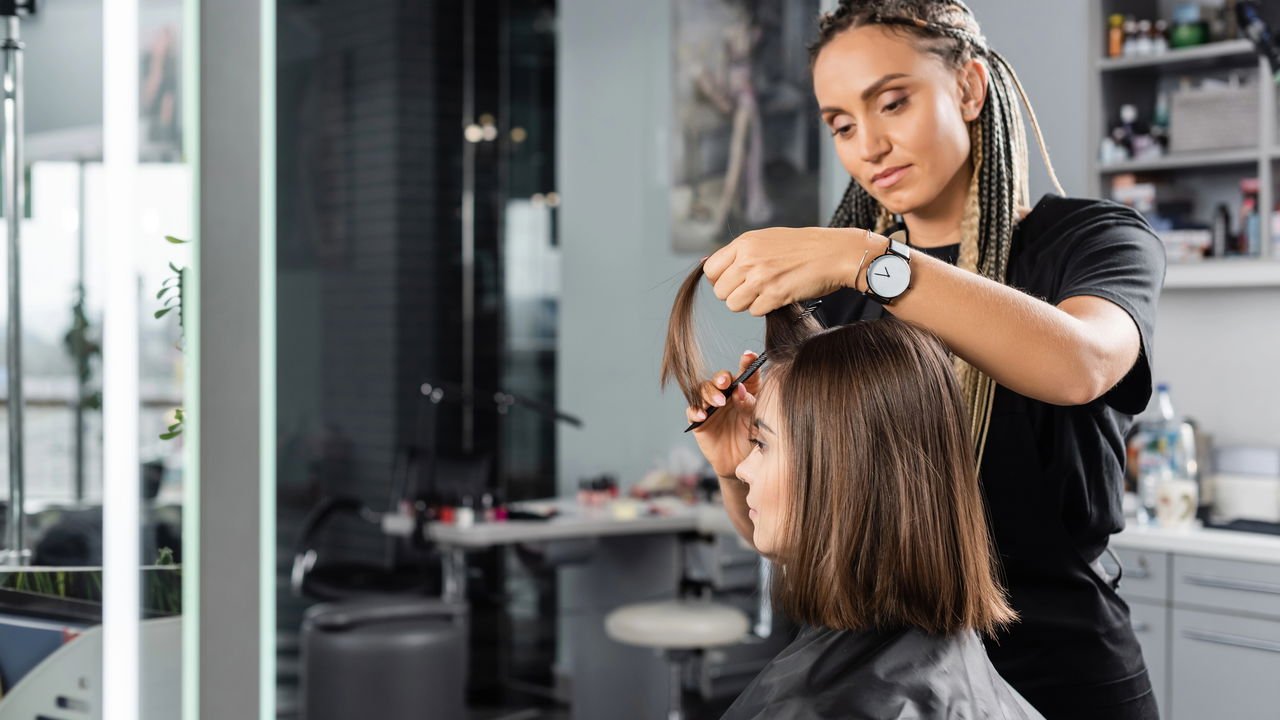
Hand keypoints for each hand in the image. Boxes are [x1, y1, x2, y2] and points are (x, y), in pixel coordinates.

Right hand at [686, 351, 761, 478]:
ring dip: (710, 393)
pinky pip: (693, 410)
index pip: (746, 373)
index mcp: (745, 391)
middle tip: (725, 383)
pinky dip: (696, 410)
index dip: (747, 362)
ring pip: (704, 390)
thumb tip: (739, 389)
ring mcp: (711, 406)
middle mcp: (727, 395)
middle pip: (721, 378)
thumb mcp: (756, 421)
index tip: (749, 356)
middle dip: (722, 378)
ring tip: (719, 403)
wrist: (740, 464)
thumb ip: (749, 404)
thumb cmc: (751, 439)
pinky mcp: (699, 420)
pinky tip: (703, 415)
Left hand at [703, 226, 871, 315]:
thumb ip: (739, 252)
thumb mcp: (766, 239)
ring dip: (748, 303)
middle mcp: (748, 259)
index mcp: (744, 243)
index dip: (719, 279)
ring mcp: (761, 278)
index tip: (733, 281)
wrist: (834, 252)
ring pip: (733, 304)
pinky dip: (765, 308)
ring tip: (765, 292)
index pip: (710, 270)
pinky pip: (755, 311)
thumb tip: (707, 265)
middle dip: (734, 294)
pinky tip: (779, 295)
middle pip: (720, 291)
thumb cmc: (803, 246)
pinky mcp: (774, 295)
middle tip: (753, 288)